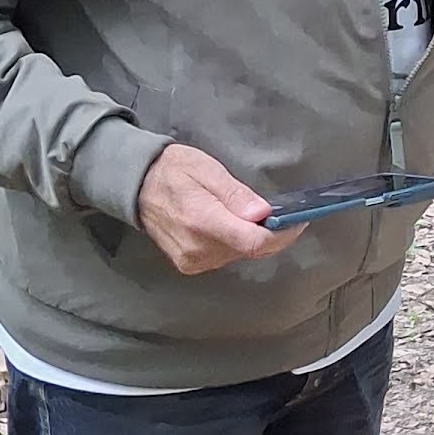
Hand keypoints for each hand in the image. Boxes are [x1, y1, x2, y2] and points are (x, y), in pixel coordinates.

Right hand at [135, 143, 298, 275]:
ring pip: (241, 255)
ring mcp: (192, 261)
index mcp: (201, 221)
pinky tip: (233, 225)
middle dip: (270, 233)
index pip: (254, 241)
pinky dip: (237, 243)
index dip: (282, 235)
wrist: (136, 186)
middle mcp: (196, 248)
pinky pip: (227, 257)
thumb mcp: (206, 169)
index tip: (297, 221)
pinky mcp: (191, 265)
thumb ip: (235, 194)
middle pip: (251, 250)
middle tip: (279, 213)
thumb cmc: (172, 171)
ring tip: (251, 215)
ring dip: (254, 238)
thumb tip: (262, 214)